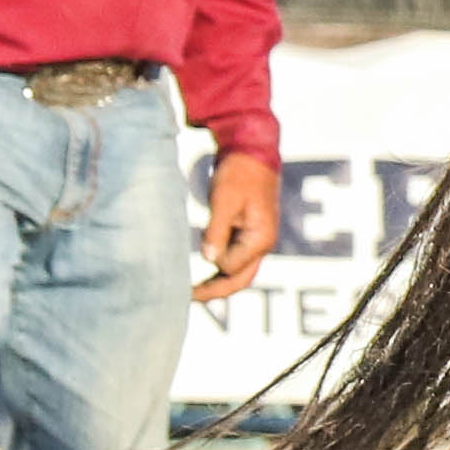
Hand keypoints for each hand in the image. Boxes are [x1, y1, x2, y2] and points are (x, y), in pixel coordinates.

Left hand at [195, 152, 277, 302]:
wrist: (253, 152)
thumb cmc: (240, 173)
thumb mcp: (225, 200)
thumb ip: (217, 231)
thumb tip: (209, 259)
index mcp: (261, 237)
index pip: (232, 267)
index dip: (210, 265)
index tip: (187, 265)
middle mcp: (263, 243)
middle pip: (241, 279)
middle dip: (216, 291)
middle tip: (187, 297)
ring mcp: (257, 240)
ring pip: (238, 272)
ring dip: (217, 281)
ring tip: (191, 289)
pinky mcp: (248, 234)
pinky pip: (236, 259)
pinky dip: (220, 268)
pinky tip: (202, 270)